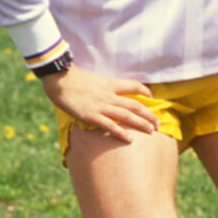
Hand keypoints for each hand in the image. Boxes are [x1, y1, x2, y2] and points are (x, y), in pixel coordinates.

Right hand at [40, 65, 159, 143]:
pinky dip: (121, 133)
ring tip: (152, 131)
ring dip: (141, 124)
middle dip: (148, 114)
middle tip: (158, 123)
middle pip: (135, 104)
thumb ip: (99, 86)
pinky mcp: (91, 116)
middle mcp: (109, 95)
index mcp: (109, 83)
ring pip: (127, 115)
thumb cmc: (70, 78)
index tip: (151, 97)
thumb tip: (101, 91)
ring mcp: (101, 106)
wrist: (59, 79)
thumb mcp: (90, 79)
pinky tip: (130, 140)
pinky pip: (110, 125)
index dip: (144, 91)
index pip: (133, 85)